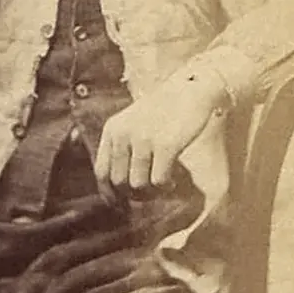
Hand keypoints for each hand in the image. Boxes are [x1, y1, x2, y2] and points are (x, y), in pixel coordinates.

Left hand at [95, 71, 223, 189]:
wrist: (192, 88)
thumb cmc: (164, 109)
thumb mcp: (132, 121)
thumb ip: (121, 146)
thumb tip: (116, 186)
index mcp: (112, 129)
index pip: (101, 171)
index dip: (109, 194)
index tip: (120, 204)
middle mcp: (123, 134)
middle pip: (119, 182)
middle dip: (135, 195)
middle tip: (151, 192)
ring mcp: (143, 139)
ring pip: (138, 185)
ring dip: (152, 192)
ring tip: (164, 183)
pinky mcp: (165, 145)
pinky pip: (159, 181)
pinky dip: (166, 186)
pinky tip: (174, 180)